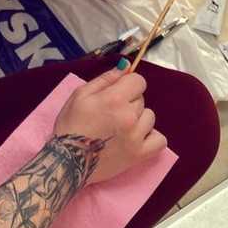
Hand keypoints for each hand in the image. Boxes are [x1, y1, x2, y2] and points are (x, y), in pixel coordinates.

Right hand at [53, 67, 167, 184]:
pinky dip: (151, 137)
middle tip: (111, 113)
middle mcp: (129, 116)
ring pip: (149, 117)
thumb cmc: (70, 125)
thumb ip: (105, 79)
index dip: (128, 84)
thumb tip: (126, 67)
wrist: (68, 160)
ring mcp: (136, 137)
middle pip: (141, 99)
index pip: (138, 81)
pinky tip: (136, 137)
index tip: (118, 92)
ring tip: (121, 127)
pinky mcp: (140, 155)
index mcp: (114, 99)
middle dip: (128, 102)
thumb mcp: (80, 95)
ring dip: (138, 119)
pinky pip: (160, 140)